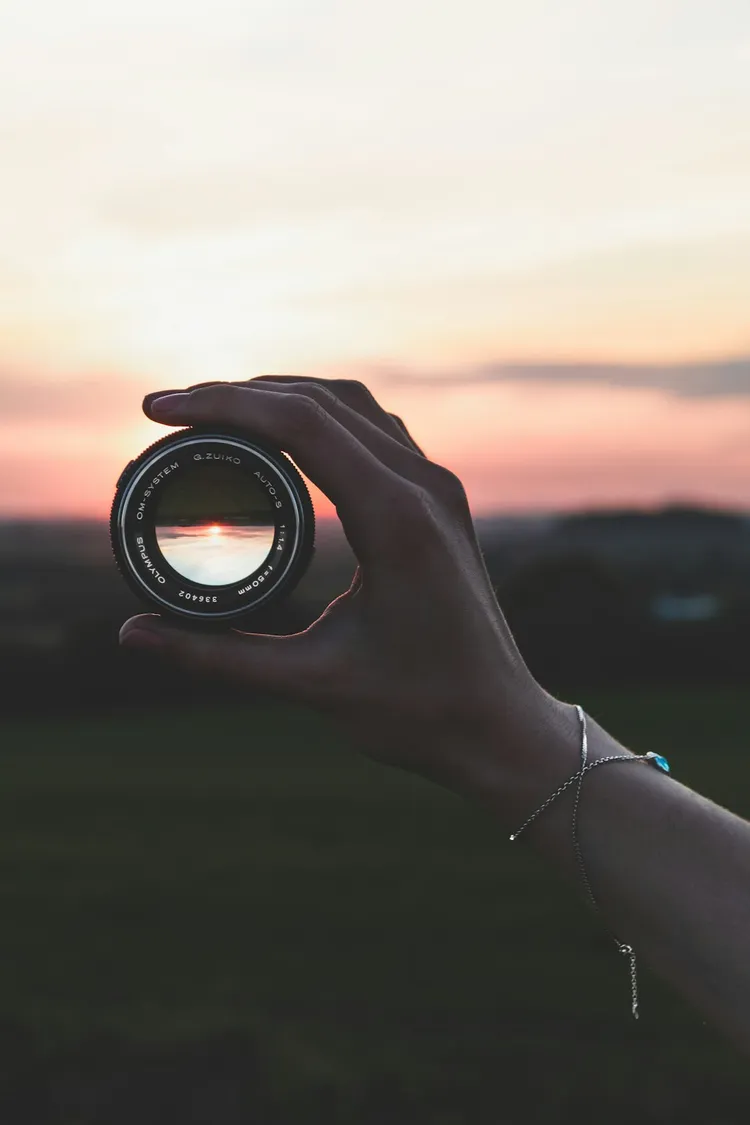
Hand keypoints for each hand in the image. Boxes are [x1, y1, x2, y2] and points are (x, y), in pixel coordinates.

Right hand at [120, 377, 566, 796]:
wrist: (502, 727)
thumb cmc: (421, 712)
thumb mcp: (310, 682)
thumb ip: (217, 657)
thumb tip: (131, 634)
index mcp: (397, 520)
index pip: (300, 424)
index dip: (221, 405)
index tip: (157, 410)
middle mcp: (425, 487)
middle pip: (322, 401)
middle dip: (239, 394)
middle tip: (170, 410)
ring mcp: (438, 489)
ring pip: (352, 406)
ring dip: (282, 397)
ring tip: (215, 412)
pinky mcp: (441, 502)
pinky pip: (376, 431)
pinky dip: (320, 419)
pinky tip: (283, 436)